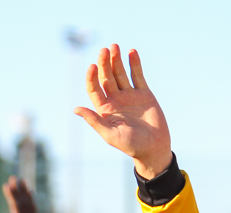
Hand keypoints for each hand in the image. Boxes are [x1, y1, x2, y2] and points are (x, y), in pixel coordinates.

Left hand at [74, 44, 171, 178]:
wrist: (154, 148)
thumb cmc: (131, 145)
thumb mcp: (110, 134)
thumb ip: (94, 121)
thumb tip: (76, 109)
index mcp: (104, 109)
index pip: (94, 89)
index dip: (92, 77)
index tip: (91, 66)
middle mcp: (115, 100)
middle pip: (107, 78)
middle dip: (104, 64)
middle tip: (104, 50)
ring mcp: (129, 95)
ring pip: (121, 74)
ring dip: (117, 60)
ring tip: (115, 47)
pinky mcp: (144, 93)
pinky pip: (138, 76)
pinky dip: (135, 64)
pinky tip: (131, 52)